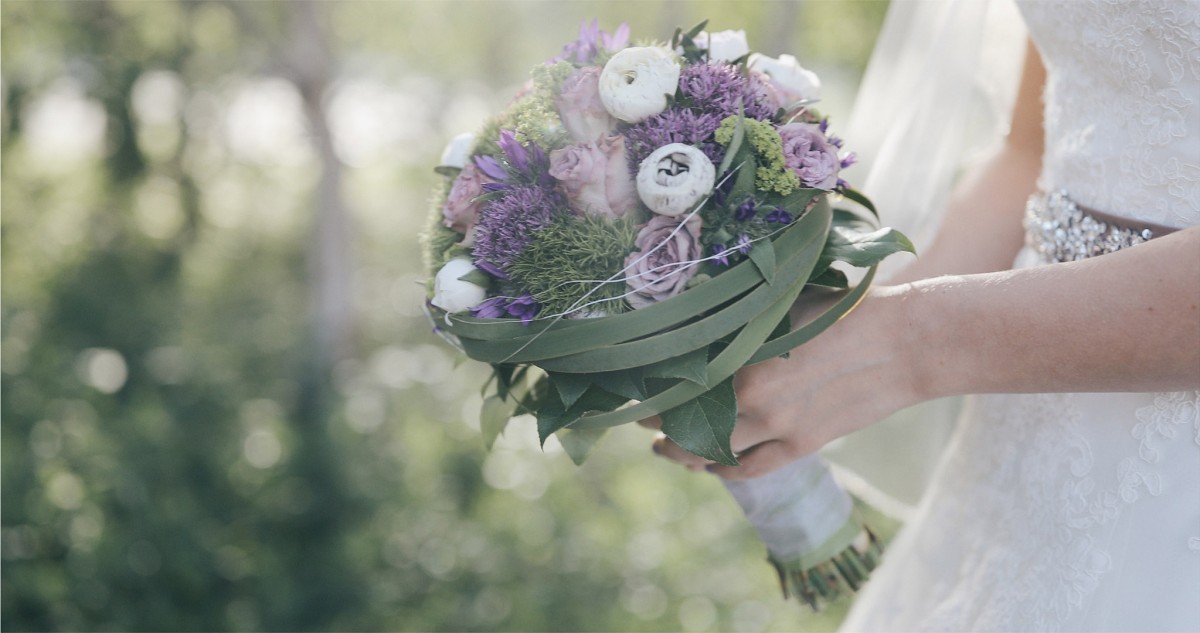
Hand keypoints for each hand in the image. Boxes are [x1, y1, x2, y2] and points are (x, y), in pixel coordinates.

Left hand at [644, 285, 921, 479]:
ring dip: (680, 452)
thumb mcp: (781, 304)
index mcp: (741, 352)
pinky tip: (709, 466)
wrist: (905, 342)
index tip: (630, 381)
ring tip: (662, 448)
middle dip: (655, 419)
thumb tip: (696, 322)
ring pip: (710, 451)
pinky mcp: (802, 444)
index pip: (676, 377)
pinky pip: (750, 467)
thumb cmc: (844, 310)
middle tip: (637, 415)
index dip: (647, 383)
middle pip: (683, 417)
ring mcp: (777, 425)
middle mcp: (751, 394)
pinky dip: (723, 468)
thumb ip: (739, 321)